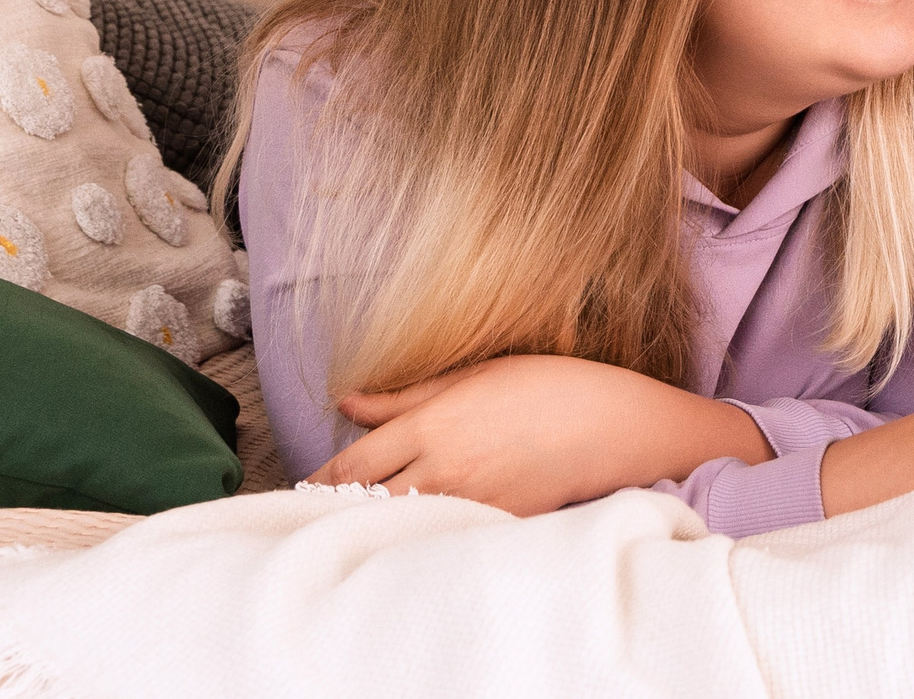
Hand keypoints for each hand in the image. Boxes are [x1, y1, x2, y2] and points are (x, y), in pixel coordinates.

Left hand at [311, 354, 770, 514]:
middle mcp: (442, 464)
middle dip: (334, 509)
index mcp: (431, 421)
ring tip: (349, 528)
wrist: (614, 422)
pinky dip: (419, 537)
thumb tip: (347, 401)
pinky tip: (408, 539)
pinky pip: (442, 535)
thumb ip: (405, 393)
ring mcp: (469, 497)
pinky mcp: (495, 520)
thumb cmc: (548, 385)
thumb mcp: (474, 374)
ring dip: (370, 524)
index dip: (317, 481)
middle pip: (365, 499)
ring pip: (398, 523)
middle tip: (308, 518)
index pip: (351, 462)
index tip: (298, 491)